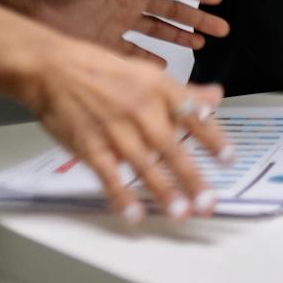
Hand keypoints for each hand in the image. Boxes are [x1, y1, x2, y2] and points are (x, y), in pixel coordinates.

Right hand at [20, 35, 231, 221]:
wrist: (53, 69)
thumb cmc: (103, 71)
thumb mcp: (149, 74)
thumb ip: (183, 93)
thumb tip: (216, 98)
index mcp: (159, 90)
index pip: (193, 116)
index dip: (213, 138)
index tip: (229, 159)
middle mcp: (141, 110)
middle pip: (171, 148)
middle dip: (192, 177)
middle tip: (208, 202)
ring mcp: (114, 130)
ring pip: (143, 164)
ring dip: (163, 191)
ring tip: (181, 212)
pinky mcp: (89, 145)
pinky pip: (108, 174)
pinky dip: (121, 195)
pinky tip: (134, 213)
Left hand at [24, 0, 228, 60]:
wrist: (27, 4)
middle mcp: (129, 2)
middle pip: (172, 12)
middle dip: (197, 19)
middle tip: (221, 27)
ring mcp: (118, 24)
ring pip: (158, 32)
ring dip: (179, 38)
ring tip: (202, 44)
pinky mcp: (104, 43)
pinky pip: (132, 53)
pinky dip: (147, 60)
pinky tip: (162, 66)